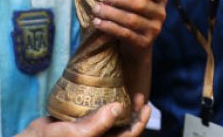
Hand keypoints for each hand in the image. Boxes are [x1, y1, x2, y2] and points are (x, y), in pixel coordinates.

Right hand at [17, 96, 150, 136]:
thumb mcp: (76, 134)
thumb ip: (97, 124)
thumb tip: (119, 108)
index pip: (128, 136)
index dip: (140, 122)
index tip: (147, 106)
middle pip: (124, 127)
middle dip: (134, 113)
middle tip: (140, 96)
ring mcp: (92, 131)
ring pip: (113, 119)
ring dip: (122, 106)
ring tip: (128, 91)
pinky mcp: (84, 123)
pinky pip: (100, 113)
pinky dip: (106, 103)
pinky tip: (108, 91)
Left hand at [92, 0, 167, 49]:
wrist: (137, 45)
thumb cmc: (135, 13)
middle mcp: (160, 14)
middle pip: (139, 4)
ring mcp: (153, 30)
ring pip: (130, 20)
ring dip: (110, 13)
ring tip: (96, 8)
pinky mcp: (143, 44)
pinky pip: (125, 34)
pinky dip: (109, 27)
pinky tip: (97, 22)